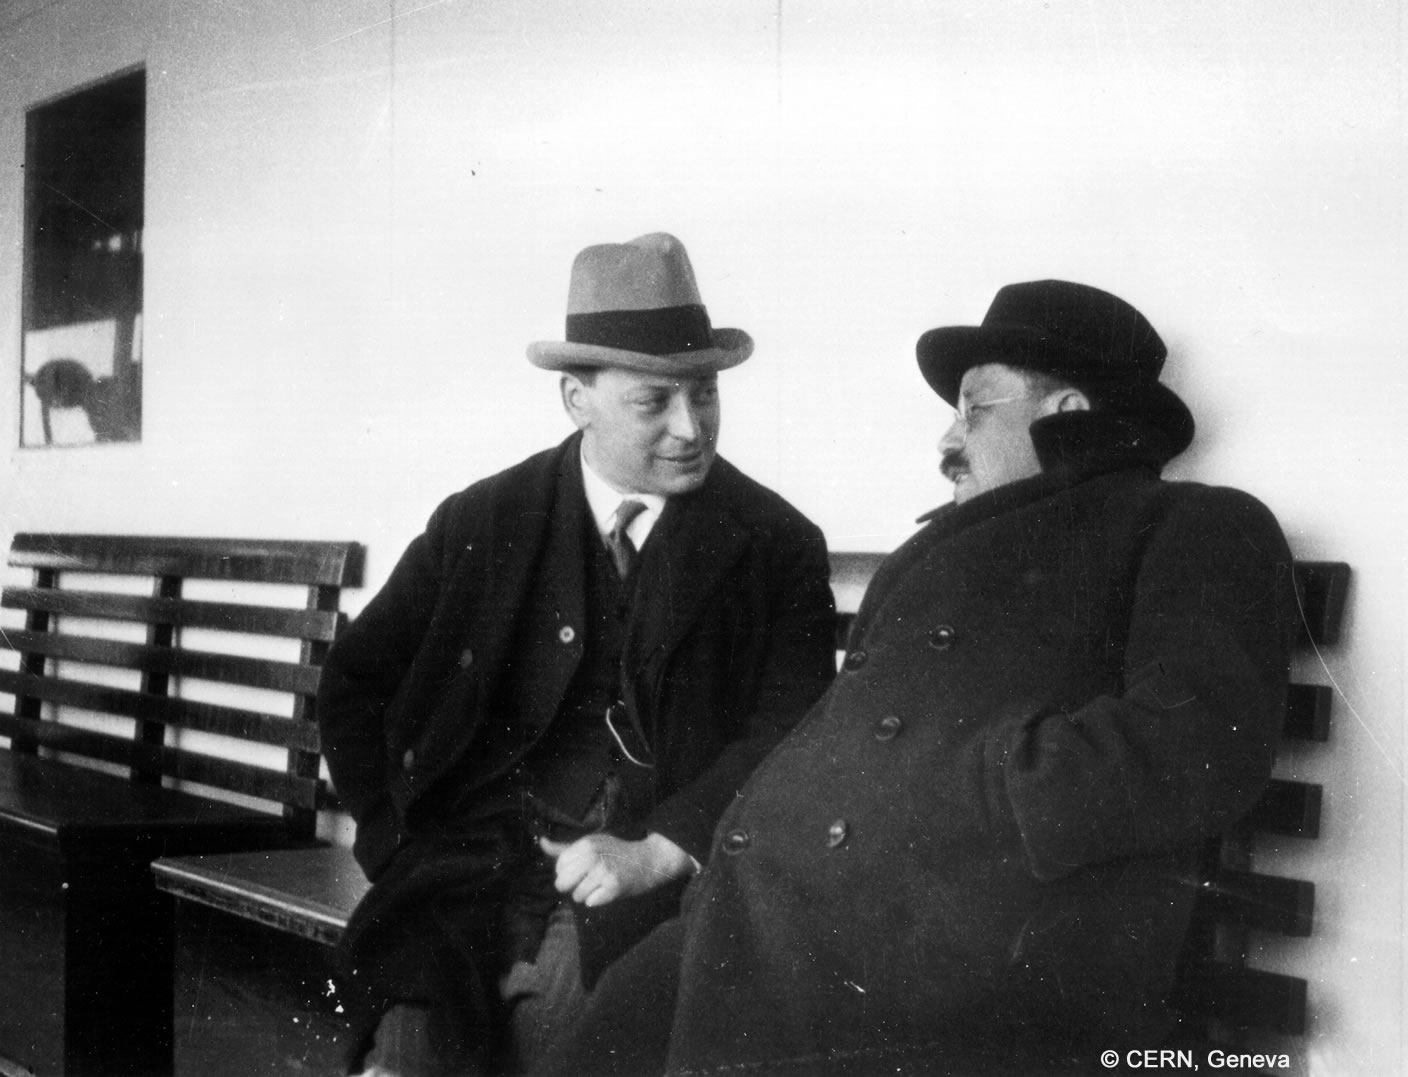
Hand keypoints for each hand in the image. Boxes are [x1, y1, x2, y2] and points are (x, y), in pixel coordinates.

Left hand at [539, 832, 694, 907]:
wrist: (647, 861)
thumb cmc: (614, 853)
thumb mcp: (590, 844)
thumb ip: (563, 848)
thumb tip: (541, 842)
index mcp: (585, 843)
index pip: (558, 867)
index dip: (568, 872)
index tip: (583, 868)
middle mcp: (592, 855)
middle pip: (562, 883)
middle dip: (573, 886)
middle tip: (589, 879)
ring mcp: (603, 871)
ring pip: (576, 896)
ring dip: (587, 894)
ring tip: (601, 884)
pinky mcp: (613, 887)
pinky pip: (590, 903)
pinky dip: (598, 900)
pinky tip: (608, 890)